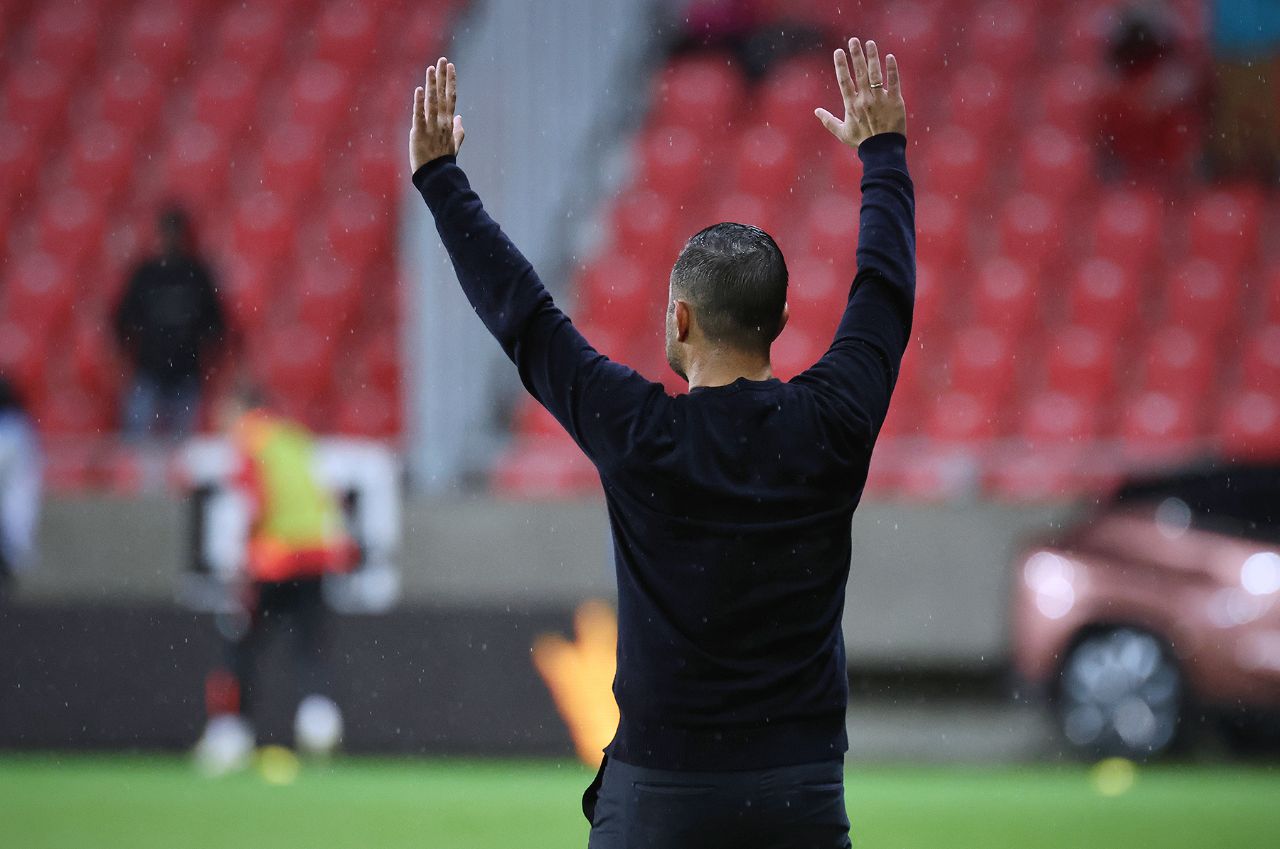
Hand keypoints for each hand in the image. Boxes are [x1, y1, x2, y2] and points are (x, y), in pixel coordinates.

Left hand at [410, 57, 465, 171]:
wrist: (436, 176)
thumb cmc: (443, 161)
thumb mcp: (453, 146)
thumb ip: (458, 131)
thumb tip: (460, 118)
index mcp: (448, 123)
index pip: (451, 98)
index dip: (451, 82)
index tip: (451, 67)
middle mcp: (442, 122)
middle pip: (443, 95)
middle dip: (443, 77)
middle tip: (443, 60)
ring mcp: (431, 127)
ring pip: (432, 102)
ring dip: (432, 84)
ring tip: (431, 68)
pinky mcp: (419, 132)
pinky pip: (419, 115)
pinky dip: (419, 102)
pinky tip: (419, 90)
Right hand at [815, 38, 905, 148]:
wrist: (882, 151)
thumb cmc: (862, 142)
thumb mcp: (842, 133)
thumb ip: (828, 121)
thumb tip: (816, 111)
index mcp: (851, 105)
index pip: (844, 81)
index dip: (841, 65)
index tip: (839, 51)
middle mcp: (865, 100)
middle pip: (859, 72)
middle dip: (856, 55)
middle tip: (854, 40)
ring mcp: (880, 100)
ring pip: (875, 74)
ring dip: (872, 57)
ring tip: (870, 43)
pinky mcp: (895, 101)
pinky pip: (893, 82)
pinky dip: (891, 69)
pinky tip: (889, 57)